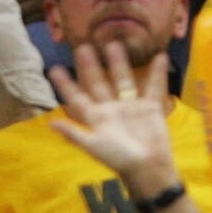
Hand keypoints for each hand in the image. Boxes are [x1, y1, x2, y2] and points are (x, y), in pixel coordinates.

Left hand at [47, 41, 182, 202]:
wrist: (149, 169)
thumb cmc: (119, 158)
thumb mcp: (95, 146)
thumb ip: (75, 134)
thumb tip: (51, 123)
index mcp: (96, 118)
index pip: (77, 98)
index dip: (66, 86)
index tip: (54, 68)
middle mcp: (111, 109)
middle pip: (99, 83)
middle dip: (90, 67)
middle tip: (82, 47)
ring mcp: (131, 107)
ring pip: (123, 80)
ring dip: (119, 62)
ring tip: (114, 43)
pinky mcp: (150, 108)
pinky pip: (153, 86)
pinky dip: (157, 73)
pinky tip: (160, 56)